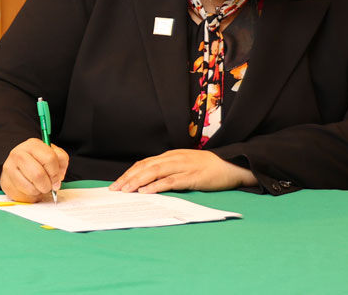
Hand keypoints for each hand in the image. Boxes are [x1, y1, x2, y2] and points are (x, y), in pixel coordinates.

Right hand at [0, 138, 68, 202]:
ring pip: (30, 188)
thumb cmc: (37, 160)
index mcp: (33, 145)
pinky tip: (30, 189)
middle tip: (48, 186)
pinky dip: (30, 196)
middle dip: (47, 185)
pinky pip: (22, 196)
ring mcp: (9, 168)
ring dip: (39, 191)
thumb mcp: (52, 154)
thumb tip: (58, 176)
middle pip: (38, 175)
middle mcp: (18, 154)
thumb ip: (61, 161)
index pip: (49, 159)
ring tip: (38, 186)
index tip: (56, 179)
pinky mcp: (5, 182)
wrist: (17, 164)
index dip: (56, 172)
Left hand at [110, 149, 255, 193]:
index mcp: (170, 156)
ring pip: (155, 172)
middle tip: (115, 189)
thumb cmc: (207, 167)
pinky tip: (147, 191)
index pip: (144, 163)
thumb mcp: (184, 164)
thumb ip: (169, 170)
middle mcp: (173, 159)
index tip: (117, 183)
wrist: (232, 165)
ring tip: (126, 190)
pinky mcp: (192, 177)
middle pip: (145, 167)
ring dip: (138, 182)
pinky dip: (157, 186)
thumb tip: (150, 182)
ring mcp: (183, 167)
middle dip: (128, 178)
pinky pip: (171, 181)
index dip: (129, 173)